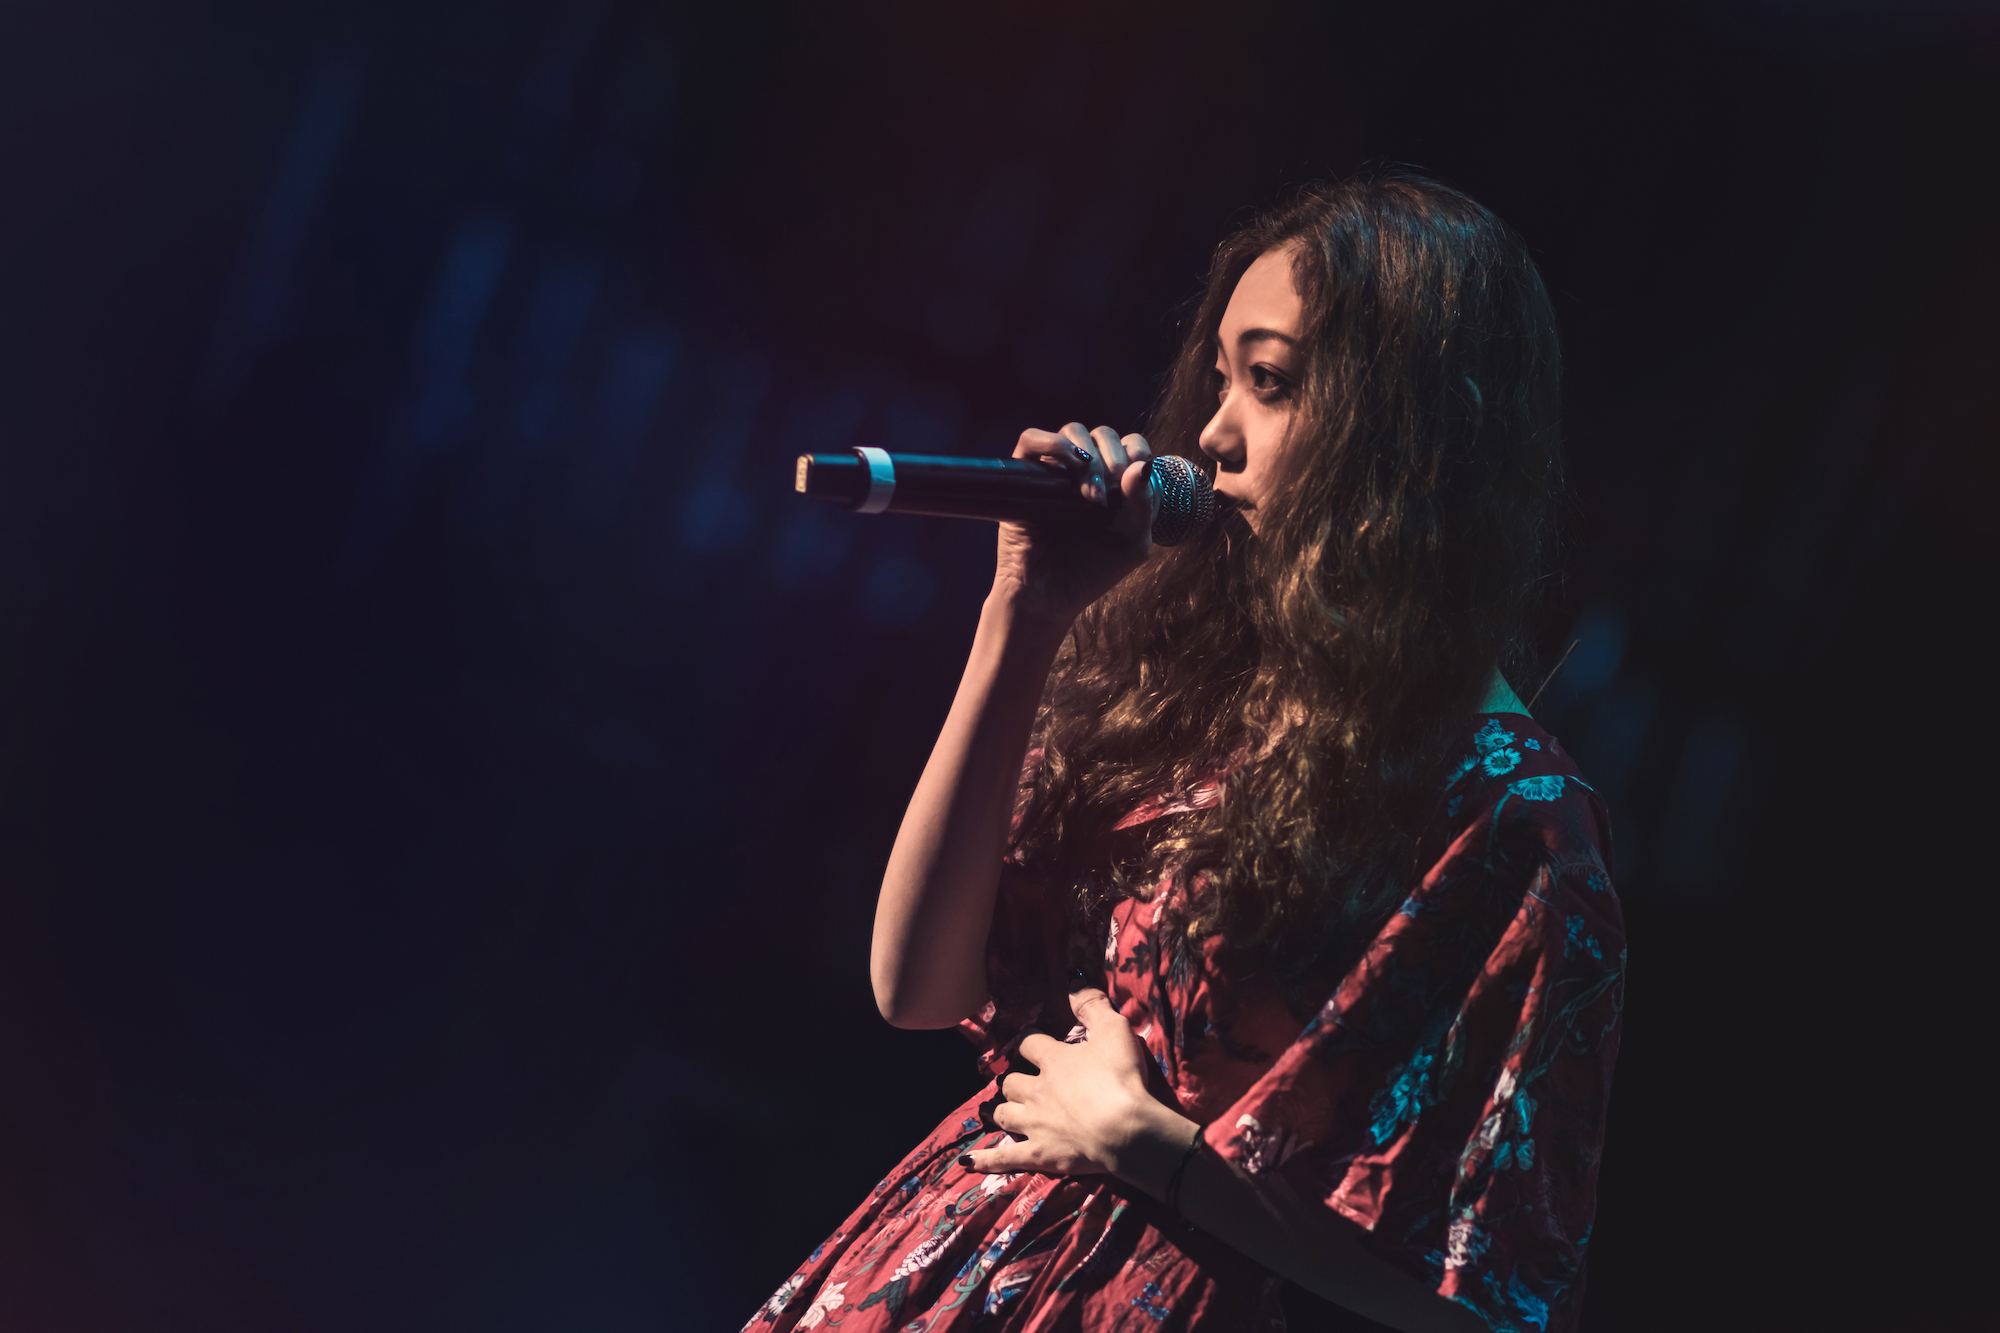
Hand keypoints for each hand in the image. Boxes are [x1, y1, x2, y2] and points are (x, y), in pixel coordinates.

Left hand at [960, 989, 1184, 1177]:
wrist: (1126, 1131)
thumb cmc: (1122, 1077)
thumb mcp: (1114, 1030)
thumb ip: (1092, 1005)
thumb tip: (1073, 981)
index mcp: (1053, 1061)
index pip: (1028, 1043)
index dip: (1027, 1040)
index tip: (1030, 1041)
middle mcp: (1036, 1091)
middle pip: (1011, 1082)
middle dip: (1013, 1080)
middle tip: (1021, 1082)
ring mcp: (1034, 1125)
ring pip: (1004, 1115)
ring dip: (1003, 1111)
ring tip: (1004, 1111)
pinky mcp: (1039, 1155)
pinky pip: (1004, 1159)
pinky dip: (985, 1160)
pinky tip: (967, 1161)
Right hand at [991, 423, 1158, 624]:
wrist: (1047, 598)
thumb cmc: (1091, 572)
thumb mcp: (1131, 544)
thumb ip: (1143, 506)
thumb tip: (1142, 466)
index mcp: (1115, 483)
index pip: (1131, 446)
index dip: (1136, 454)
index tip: (1131, 484)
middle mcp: (1085, 472)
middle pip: (1103, 435)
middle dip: (1112, 458)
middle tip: (1109, 494)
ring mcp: (1055, 471)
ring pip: (1072, 431)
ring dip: (1087, 454)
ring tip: (1090, 494)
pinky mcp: (1024, 475)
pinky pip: (1031, 439)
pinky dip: (1051, 442)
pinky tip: (1069, 463)